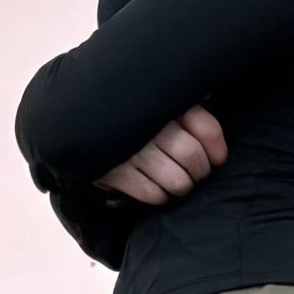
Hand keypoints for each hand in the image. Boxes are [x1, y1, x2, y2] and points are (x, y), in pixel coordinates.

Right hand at [93, 104, 226, 205]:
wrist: (76, 120)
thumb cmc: (127, 110)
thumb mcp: (156, 97)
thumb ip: (184, 103)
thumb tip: (210, 110)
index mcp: (164, 103)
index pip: (206, 129)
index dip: (217, 149)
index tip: (217, 159)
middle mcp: (150, 126)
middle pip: (193, 158)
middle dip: (200, 171)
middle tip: (195, 173)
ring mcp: (132, 150)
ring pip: (177, 181)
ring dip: (181, 186)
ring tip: (176, 181)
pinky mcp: (115, 172)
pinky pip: (152, 194)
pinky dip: (159, 195)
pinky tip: (154, 186)